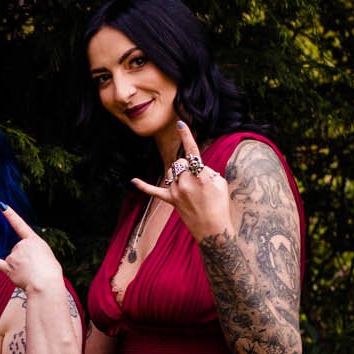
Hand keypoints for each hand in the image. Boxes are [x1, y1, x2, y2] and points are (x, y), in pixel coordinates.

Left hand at [0, 204, 63, 293]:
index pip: (20, 225)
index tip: (1, 206)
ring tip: (31, 273)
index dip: (10, 215)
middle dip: (26, 259)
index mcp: (33, 240)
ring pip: (12, 259)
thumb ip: (32, 253)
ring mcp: (13, 256)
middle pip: (18, 250)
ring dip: (20, 267)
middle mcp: (21, 245)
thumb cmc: (50, 271)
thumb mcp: (46, 254)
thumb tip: (20, 261)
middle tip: (37, 268)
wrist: (45, 283)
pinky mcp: (8, 268)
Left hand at [131, 120, 229, 240]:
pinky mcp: (170, 200)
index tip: (179, 124)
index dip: (186, 136)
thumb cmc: (220, 204)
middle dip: (186, 165)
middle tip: (197, 179)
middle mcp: (186, 182)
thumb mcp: (220, 183)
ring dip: (177, 173)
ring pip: (171, 172)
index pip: (192, 152)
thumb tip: (196, 167)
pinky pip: (154, 191)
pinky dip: (144, 186)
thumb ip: (207, 171)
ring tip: (189, 186)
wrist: (213, 229)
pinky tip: (133, 181)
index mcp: (201, 175)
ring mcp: (176, 192)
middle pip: (179, 163)